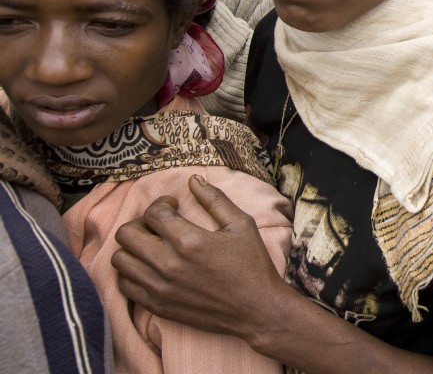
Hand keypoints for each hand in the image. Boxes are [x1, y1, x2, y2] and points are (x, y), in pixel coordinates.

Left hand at [112, 176, 285, 339]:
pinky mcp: (157, 305)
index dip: (161, 203)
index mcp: (190, 241)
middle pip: (126, 234)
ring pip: (119, 260)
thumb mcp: (241, 225)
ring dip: (132, 248)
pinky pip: (124, 285)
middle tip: (158, 225)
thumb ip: (215, 200)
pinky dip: (131, 272)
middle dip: (140, 223)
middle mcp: (168, 264)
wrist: (256, 309)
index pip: (153, 213)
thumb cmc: (252, 265)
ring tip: (151, 246)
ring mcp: (159, 288)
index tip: (173, 206)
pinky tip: (150, 267)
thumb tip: (194, 179)